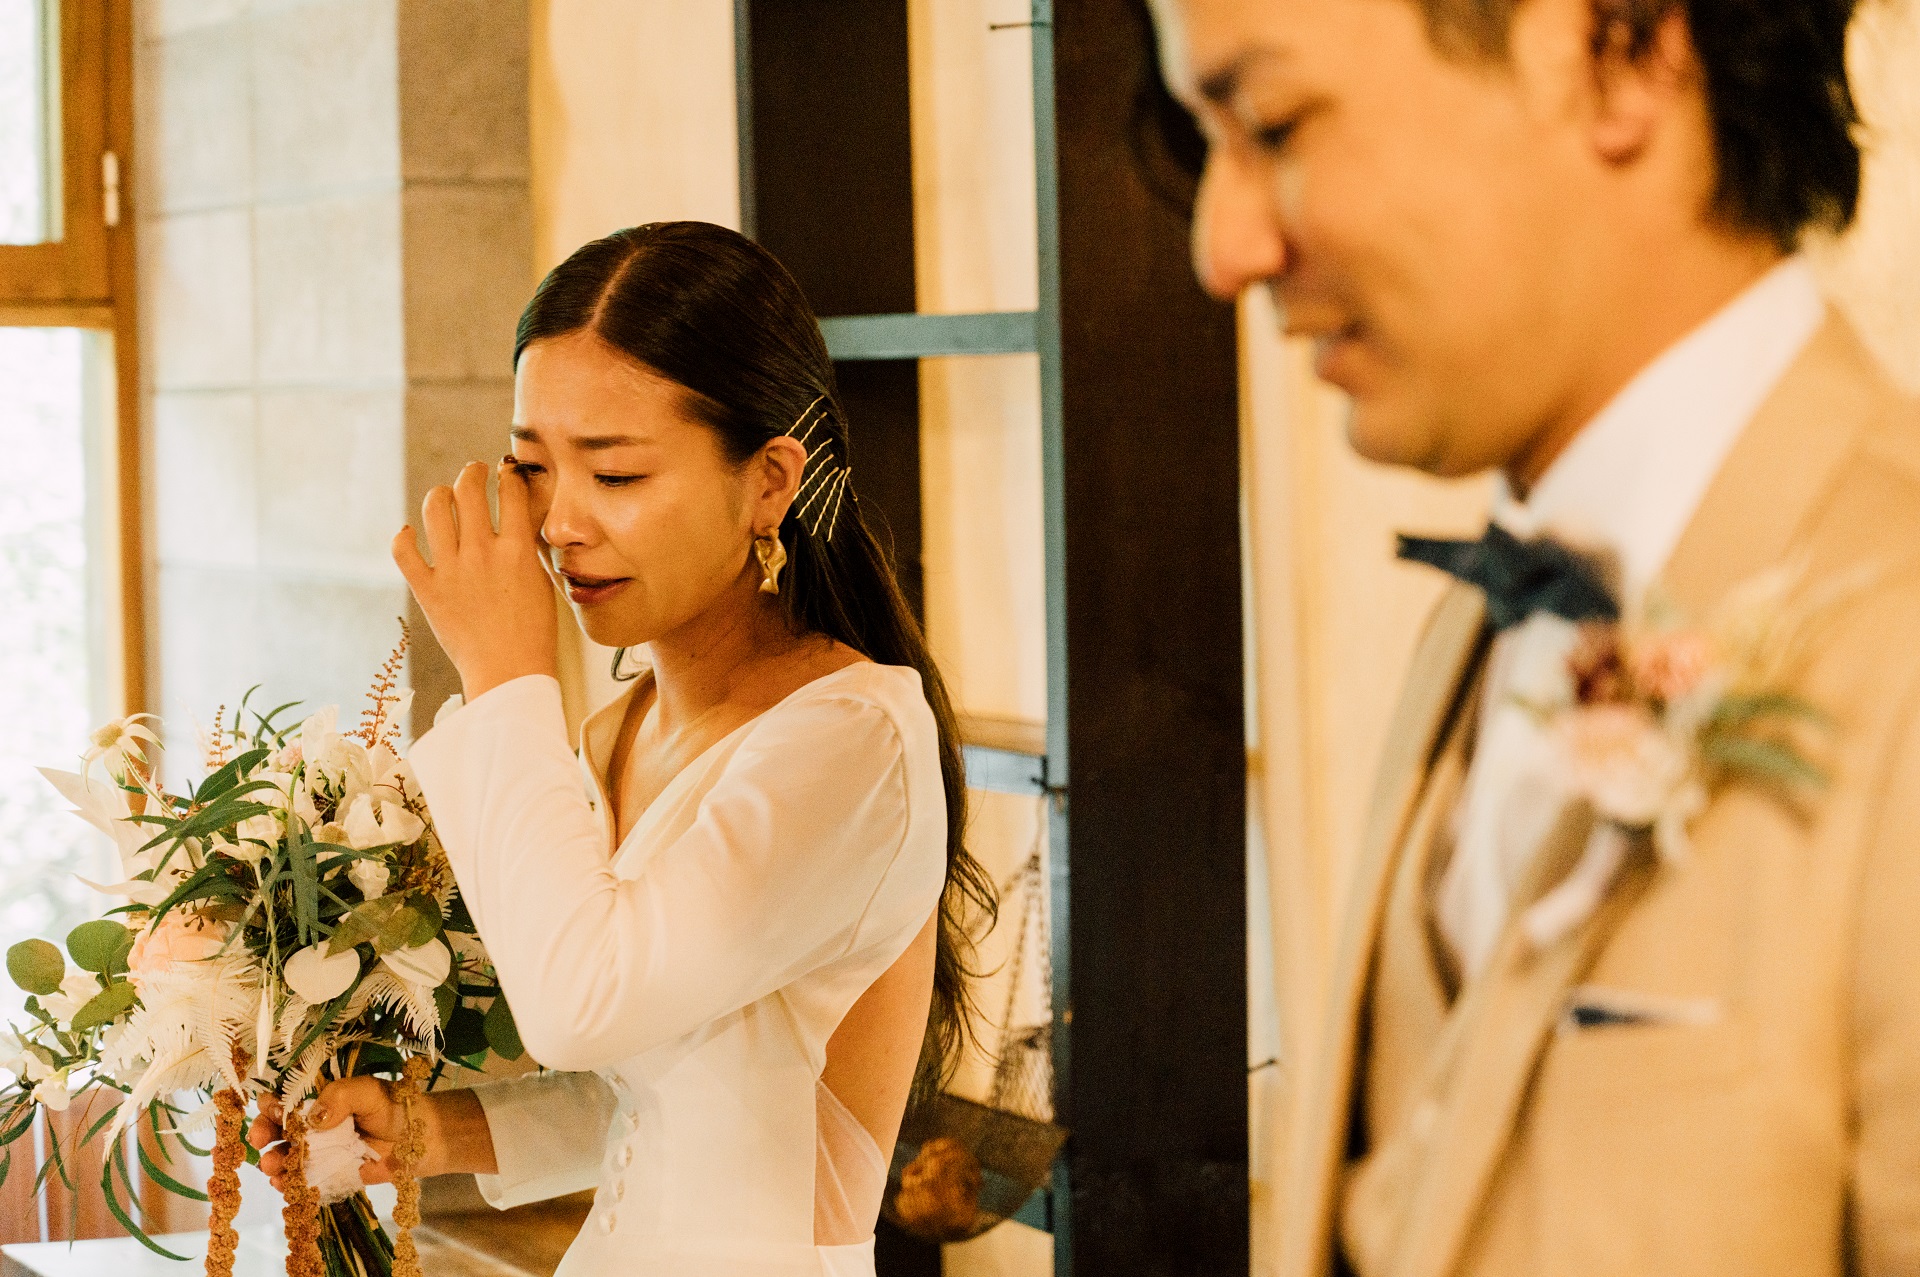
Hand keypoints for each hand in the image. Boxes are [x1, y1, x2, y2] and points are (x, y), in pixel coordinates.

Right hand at [247, 1079, 495, 1190]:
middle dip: (264, 1134)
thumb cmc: (395, 1108)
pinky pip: (302, 1179)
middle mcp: (315, 1126)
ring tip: (272, 1165)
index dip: (271, 1105)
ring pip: (285, 1156)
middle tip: (260, 1141)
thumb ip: (340, 1096)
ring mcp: (319, 1152)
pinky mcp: (328, 1175)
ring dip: (273, 1161)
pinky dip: (288, 1183)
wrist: (420, 1140)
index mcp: (321, 1101)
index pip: (288, 1100)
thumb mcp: (368, 1091)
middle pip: (278, 1130)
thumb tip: (312, 1117)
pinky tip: (283, 1183)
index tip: (266, 1109)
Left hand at [393, 461, 556, 701]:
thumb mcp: (542, 583)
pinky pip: (403, 550)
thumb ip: (526, 550)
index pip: (511, 492)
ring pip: (435, 508)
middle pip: (469, 490)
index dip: (508, 474)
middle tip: (475, 473)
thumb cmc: (534, 634)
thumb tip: (517, 521)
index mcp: (517, 551)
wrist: (509, 672)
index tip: (506, 471)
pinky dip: (404, 537)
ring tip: (445, 496)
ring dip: (440, 495)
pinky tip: (411, 534)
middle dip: (472, 473)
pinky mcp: (428, 590)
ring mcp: (452, 570)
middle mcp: (482, 553)